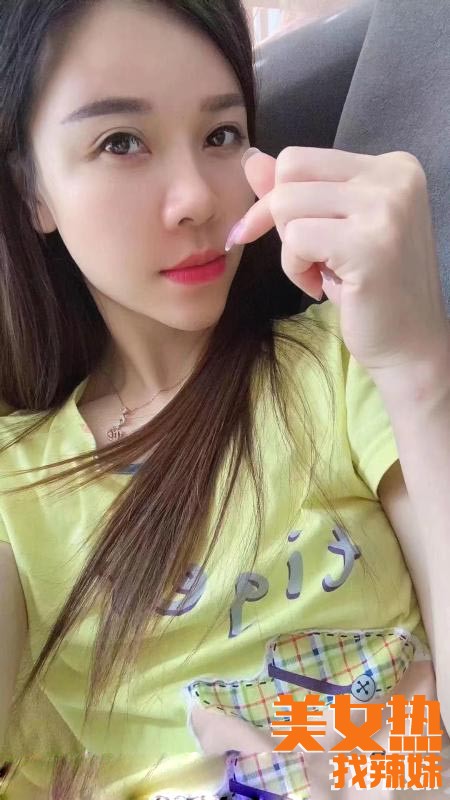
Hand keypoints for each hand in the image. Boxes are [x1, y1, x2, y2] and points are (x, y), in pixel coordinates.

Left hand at [227, 146, 448, 372]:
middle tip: (309, 257)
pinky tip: (320, 288)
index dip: (277, 199)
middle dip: (280, 220)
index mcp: (392, 166)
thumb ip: (296, 191)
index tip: (285, 237)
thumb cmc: (370, 290)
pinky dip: (294, 269)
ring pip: (286, 204)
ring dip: (289, 249)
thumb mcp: (332, 230)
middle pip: (289, 173)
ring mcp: (386, 207)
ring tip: (319, 273)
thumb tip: (250, 159)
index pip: (301, 159)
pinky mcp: (370, 244)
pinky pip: (295, 239)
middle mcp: (395, 177)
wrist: (408, 346)